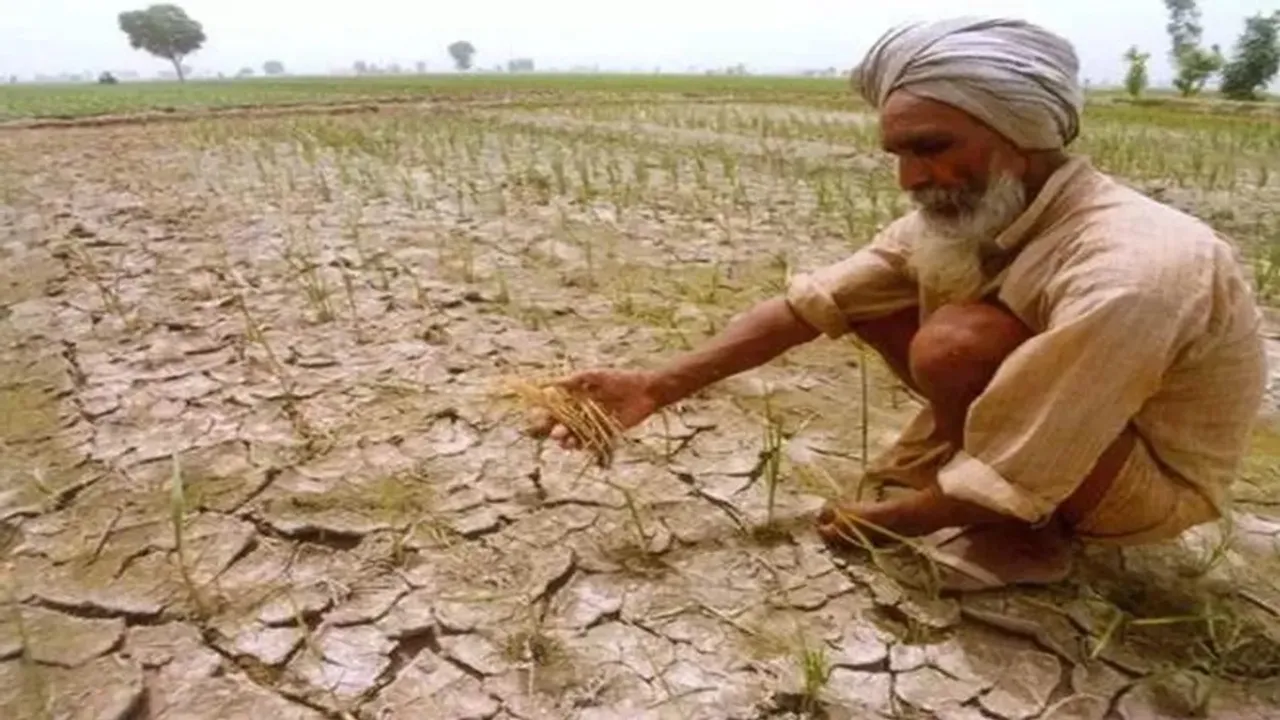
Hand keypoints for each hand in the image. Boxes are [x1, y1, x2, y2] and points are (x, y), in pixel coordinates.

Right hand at [526, 368, 663, 449]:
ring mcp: (594, 426)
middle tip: (553, 433)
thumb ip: (574, 380)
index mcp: (577, 399)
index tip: (537, 419)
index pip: (556, 410)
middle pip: (563, 426)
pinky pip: (592, 443)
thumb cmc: (620, 379)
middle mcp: (583, 414)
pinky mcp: (606, 434)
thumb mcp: (595, 376)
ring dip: (568, 440)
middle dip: (556, 430)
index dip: (546, 415)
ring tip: (564, 441)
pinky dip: (584, 446)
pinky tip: (577, 445)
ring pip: (575, 436)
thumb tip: (550, 384)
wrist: (645, 390)